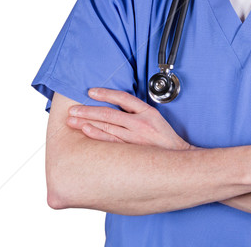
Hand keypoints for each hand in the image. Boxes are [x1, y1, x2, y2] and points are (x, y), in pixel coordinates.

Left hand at [66, 88, 190, 150]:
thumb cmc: (165, 139)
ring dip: (87, 122)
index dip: (106, 93)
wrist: (178, 159)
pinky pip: (111, 141)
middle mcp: (140, 124)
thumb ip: (136, 113)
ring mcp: (135, 138)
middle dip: (88, 110)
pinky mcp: (132, 151)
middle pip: (109, 113)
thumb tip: (114, 107)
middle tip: (72, 109)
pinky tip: (86, 131)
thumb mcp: (155, 118)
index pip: (123, 98)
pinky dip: (97, 135)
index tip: (91, 92)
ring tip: (72, 120)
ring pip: (107, 126)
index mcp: (147, 112)